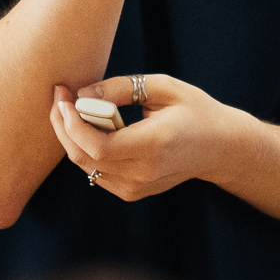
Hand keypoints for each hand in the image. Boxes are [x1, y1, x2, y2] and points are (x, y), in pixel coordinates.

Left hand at [48, 74, 242, 202]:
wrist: (220, 147)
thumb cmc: (194, 110)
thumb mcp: (164, 87)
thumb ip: (121, 88)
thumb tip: (82, 95)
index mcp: (154, 145)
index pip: (98, 146)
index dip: (71, 122)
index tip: (63, 94)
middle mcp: (143, 173)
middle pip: (84, 157)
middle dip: (62, 125)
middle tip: (59, 96)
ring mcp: (137, 187)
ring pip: (86, 166)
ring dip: (70, 137)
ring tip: (70, 106)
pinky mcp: (132, 192)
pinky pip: (96, 171)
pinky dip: (84, 149)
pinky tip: (88, 126)